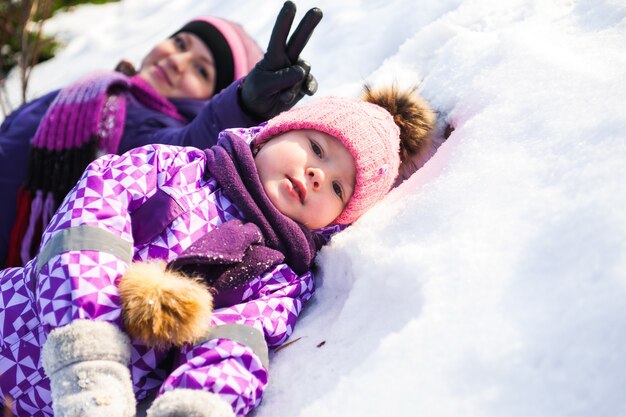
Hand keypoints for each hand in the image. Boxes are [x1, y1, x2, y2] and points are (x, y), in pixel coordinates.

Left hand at [240, 1, 322, 119]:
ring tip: (282, 96)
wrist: (261, 110)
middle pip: (299, 39)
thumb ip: (281, 79)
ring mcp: (297, 70)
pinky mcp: (304, 83)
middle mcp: (287, 59)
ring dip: (294, 86)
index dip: (284, 20)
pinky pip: (311, 83)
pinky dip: (307, 89)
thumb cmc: (257, 93)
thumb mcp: (262, 87)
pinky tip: (303, 94)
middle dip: (308, 24)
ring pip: (304, 71)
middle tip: (317, 10)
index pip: (279, 36)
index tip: (290, 4)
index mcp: (273, 56)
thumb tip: (301, 72)